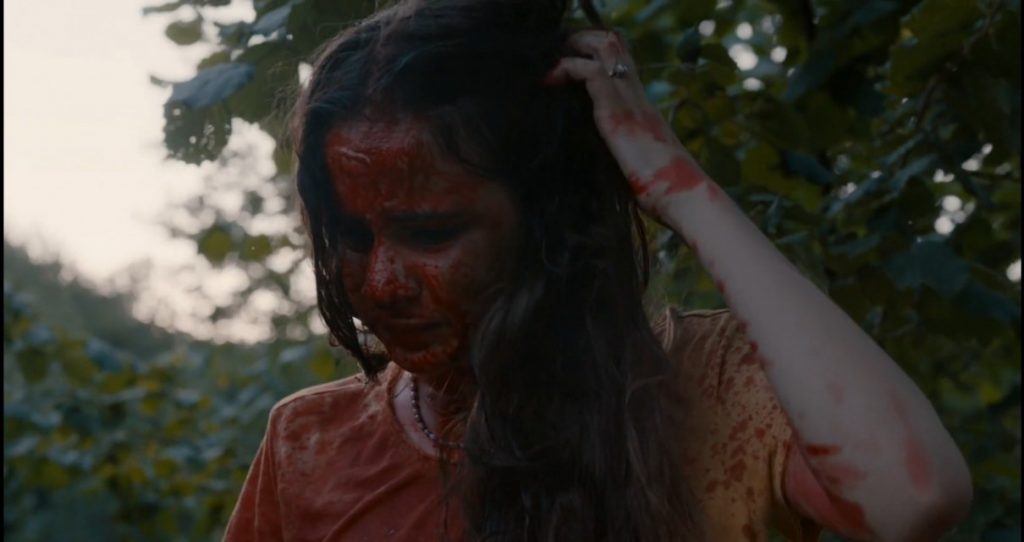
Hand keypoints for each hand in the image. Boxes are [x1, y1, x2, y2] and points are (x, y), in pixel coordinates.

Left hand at [546, 30, 711, 217]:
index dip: (593, 53)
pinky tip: (549, 79)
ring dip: (573, 47)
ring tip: (549, 64)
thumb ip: (621, 153)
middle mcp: (636, 97)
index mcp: (640, 107)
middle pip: (613, 44)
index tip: (565, 64)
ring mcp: (629, 102)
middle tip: (554, 56)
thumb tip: (603, 163)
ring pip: (604, 49)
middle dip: (580, 40)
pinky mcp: (616, 114)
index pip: (620, 62)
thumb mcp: (636, 165)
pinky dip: (568, 68)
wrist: (684, 199)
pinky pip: (593, 74)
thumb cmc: (663, 192)